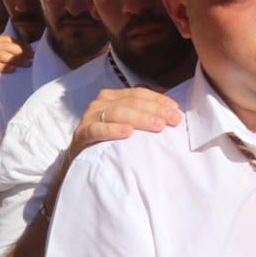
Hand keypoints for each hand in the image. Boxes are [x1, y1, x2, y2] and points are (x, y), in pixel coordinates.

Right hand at [0, 35, 32, 95]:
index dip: (20, 44)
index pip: (5, 39)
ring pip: (2, 54)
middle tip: (32, 57)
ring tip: (27, 64)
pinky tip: (13, 70)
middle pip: (5, 45)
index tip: (31, 50)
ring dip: (17, 59)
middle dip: (21, 51)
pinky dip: (5, 67)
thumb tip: (19, 52)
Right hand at [65, 87, 180, 166]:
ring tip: (157, 125)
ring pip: (117, 112)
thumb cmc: (108, 142)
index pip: (139, 93)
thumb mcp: (126, 125)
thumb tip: (172, 112)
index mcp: (113, 97)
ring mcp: (89, 117)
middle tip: (173, 120)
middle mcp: (101, 103)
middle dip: (155, 110)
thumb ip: (143, 116)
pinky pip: (98, 129)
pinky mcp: (81, 134)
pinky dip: (113, 129)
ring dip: (140, 118)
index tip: (176, 109)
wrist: (80, 162)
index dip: (158, 100)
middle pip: (132, 102)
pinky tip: (127, 132)